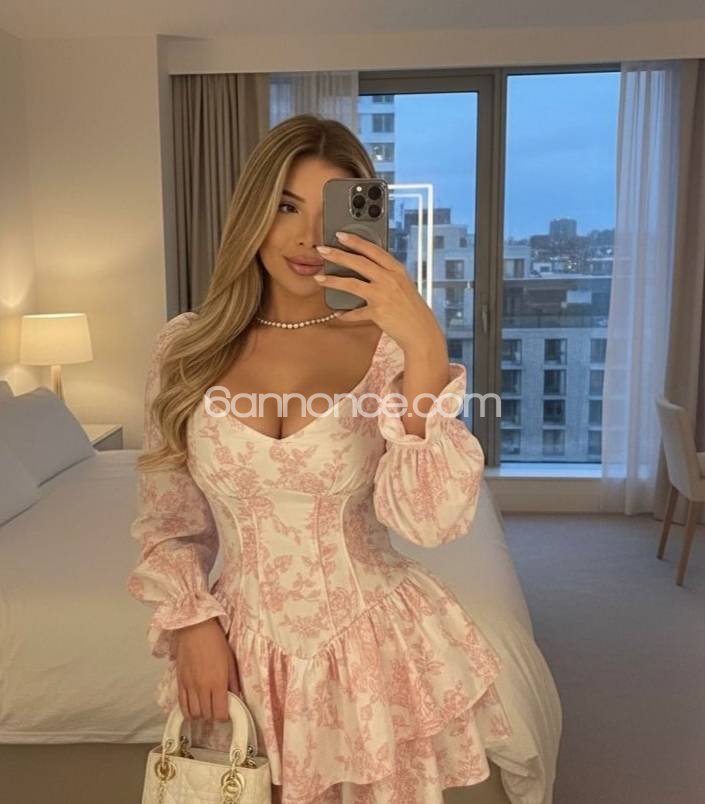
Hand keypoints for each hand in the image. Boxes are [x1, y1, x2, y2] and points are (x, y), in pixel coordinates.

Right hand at [174, 617, 239, 722]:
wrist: (195, 628)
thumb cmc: (214, 640)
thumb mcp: (230, 659)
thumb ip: (233, 680)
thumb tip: (237, 694)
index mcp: (217, 682)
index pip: (220, 713)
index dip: (224, 717)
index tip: (227, 712)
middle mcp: (202, 687)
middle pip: (207, 715)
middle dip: (213, 716)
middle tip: (218, 708)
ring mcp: (189, 685)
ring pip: (194, 714)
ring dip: (201, 714)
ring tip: (206, 707)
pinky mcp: (180, 682)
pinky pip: (181, 705)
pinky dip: (187, 711)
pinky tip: (194, 707)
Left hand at [314, 231, 443, 353]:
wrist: (421, 331)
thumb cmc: (412, 308)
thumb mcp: (404, 285)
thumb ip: (388, 274)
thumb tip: (367, 268)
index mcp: (397, 269)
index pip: (373, 250)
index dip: (355, 241)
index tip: (340, 235)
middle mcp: (390, 279)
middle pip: (358, 263)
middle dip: (337, 254)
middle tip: (322, 250)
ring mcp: (383, 295)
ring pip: (351, 284)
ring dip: (332, 280)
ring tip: (318, 278)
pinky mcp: (377, 312)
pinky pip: (356, 312)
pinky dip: (346, 314)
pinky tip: (338, 313)